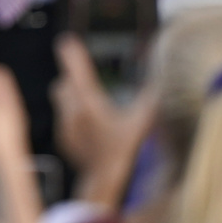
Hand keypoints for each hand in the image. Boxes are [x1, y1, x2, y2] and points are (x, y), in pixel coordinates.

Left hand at [51, 34, 155, 207]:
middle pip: (63, 83)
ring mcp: (65, 126)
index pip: (76, 70)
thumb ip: (151, 98)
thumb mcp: (142, 122)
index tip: (67, 41)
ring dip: (71, 96)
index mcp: (89, 102)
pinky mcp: (63, 139)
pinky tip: (89, 125)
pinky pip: (63, 119)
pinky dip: (72, 115)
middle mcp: (72, 111)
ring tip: (89, 102)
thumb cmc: (126, 151)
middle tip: (85, 79)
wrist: (107, 181)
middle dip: (72, 78)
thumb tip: (161, 79)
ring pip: (61, 100)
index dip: (72, 54)